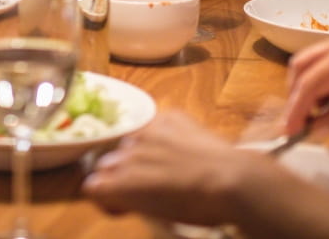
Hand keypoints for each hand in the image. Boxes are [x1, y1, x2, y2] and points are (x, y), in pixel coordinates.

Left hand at [85, 111, 328, 238]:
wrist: (233, 181)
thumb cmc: (231, 169)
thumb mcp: (205, 143)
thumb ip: (185, 141)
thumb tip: (182, 158)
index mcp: (163, 119)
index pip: (136, 136)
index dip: (139, 160)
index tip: (151, 177)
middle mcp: (140, 132)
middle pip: (117, 152)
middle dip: (126, 172)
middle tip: (147, 192)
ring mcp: (127, 155)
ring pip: (105, 169)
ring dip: (118, 184)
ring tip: (136, 202)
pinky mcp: (119, 180)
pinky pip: (95, 188)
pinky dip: (106, 201)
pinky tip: (123, 210)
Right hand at [283, 33, 328, 138]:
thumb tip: (315, 130)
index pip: (309, 83)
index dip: (296, 109)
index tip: (287, 132)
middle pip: (303, 65)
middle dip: (298, 95)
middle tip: (302, 123)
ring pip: (316, 62)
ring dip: (313, 88)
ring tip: (324, 115)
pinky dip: (328, 82)